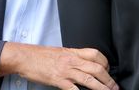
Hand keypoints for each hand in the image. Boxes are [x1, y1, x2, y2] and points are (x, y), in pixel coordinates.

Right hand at [0, 42, 118, 89]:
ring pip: (89, 79)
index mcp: (72, 52)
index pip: (95, 54)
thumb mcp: (59, 52)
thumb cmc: (39, 55)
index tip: (108, 71)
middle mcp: (71, 60)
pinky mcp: (58, 80)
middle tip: (114, 87)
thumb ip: (71, 57)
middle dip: (108, 79)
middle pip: (97, 68)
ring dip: (102, 88)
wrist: (24, 57)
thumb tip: (82, 64)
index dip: (105, 63)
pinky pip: (74, 89)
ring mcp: (66, 71)